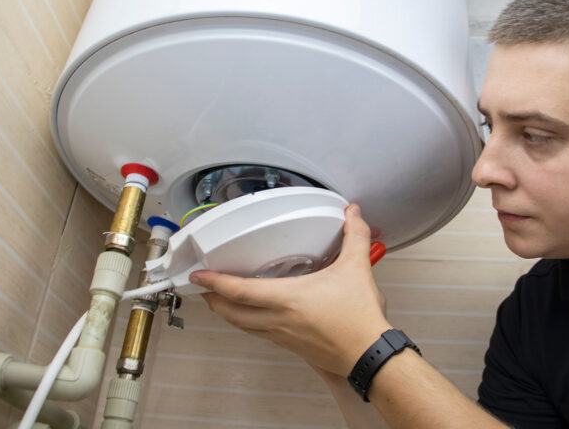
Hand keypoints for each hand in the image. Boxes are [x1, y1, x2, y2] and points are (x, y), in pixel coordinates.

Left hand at [189, 204, 391, 374]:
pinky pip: (260, 334)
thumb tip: (352, 214)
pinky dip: (248, 323)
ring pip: (244, 326)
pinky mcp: (293, 346)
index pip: (240, 291)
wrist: (369, 355)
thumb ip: (354, 236)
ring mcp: (283, 336)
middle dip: (214, 300)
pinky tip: (256, 315)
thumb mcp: (357, 269)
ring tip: (223, 300)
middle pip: (232, 313)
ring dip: (229, 313)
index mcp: (287, 298)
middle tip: (204, 288)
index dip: (216, 282)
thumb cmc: (359, 318)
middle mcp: (278, 320)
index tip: (199, 275)